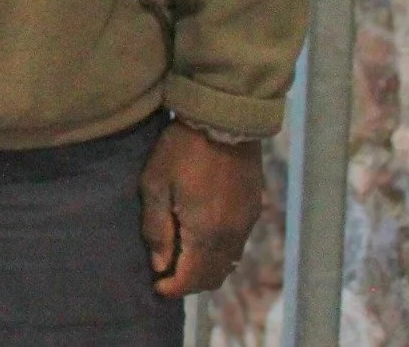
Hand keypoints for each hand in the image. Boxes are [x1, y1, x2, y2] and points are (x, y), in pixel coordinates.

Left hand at [139, 120, 263, 296]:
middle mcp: (232, 235)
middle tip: (165, 274)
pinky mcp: (253, 209)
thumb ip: (157, 228)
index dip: (172, 287)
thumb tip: (159, 263)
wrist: (224, 120)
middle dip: (188, 282)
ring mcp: (246, 223)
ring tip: (180, 258)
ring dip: (205, 268)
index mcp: (207, 233)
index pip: (192, 278)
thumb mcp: (155, 185)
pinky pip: (236, 245)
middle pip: (213, 276)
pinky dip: (218, 253)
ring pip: (227, 262)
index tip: (155, 286)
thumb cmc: (181, 150)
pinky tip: (201, 240)